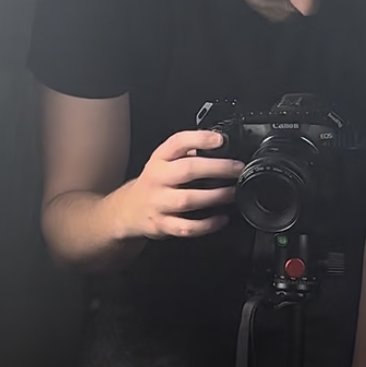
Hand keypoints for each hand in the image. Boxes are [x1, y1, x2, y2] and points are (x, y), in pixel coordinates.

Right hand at [118, 130, 244, 242]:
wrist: (128, 210)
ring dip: (215, 197)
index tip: (220, 140)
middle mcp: (157, 179)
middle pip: (187, 170)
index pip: (177, 143)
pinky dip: (207, 225)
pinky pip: (186, 227)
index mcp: (159, 159)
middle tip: (237, 169)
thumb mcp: (163, 163)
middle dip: (217, 168)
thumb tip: (220, 148)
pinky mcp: (162, 225)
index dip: (199, 139)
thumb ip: (187, 154)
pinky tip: (221, 219)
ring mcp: (158, 203)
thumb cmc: (154, 184)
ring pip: (188, 200)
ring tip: (233, 193)